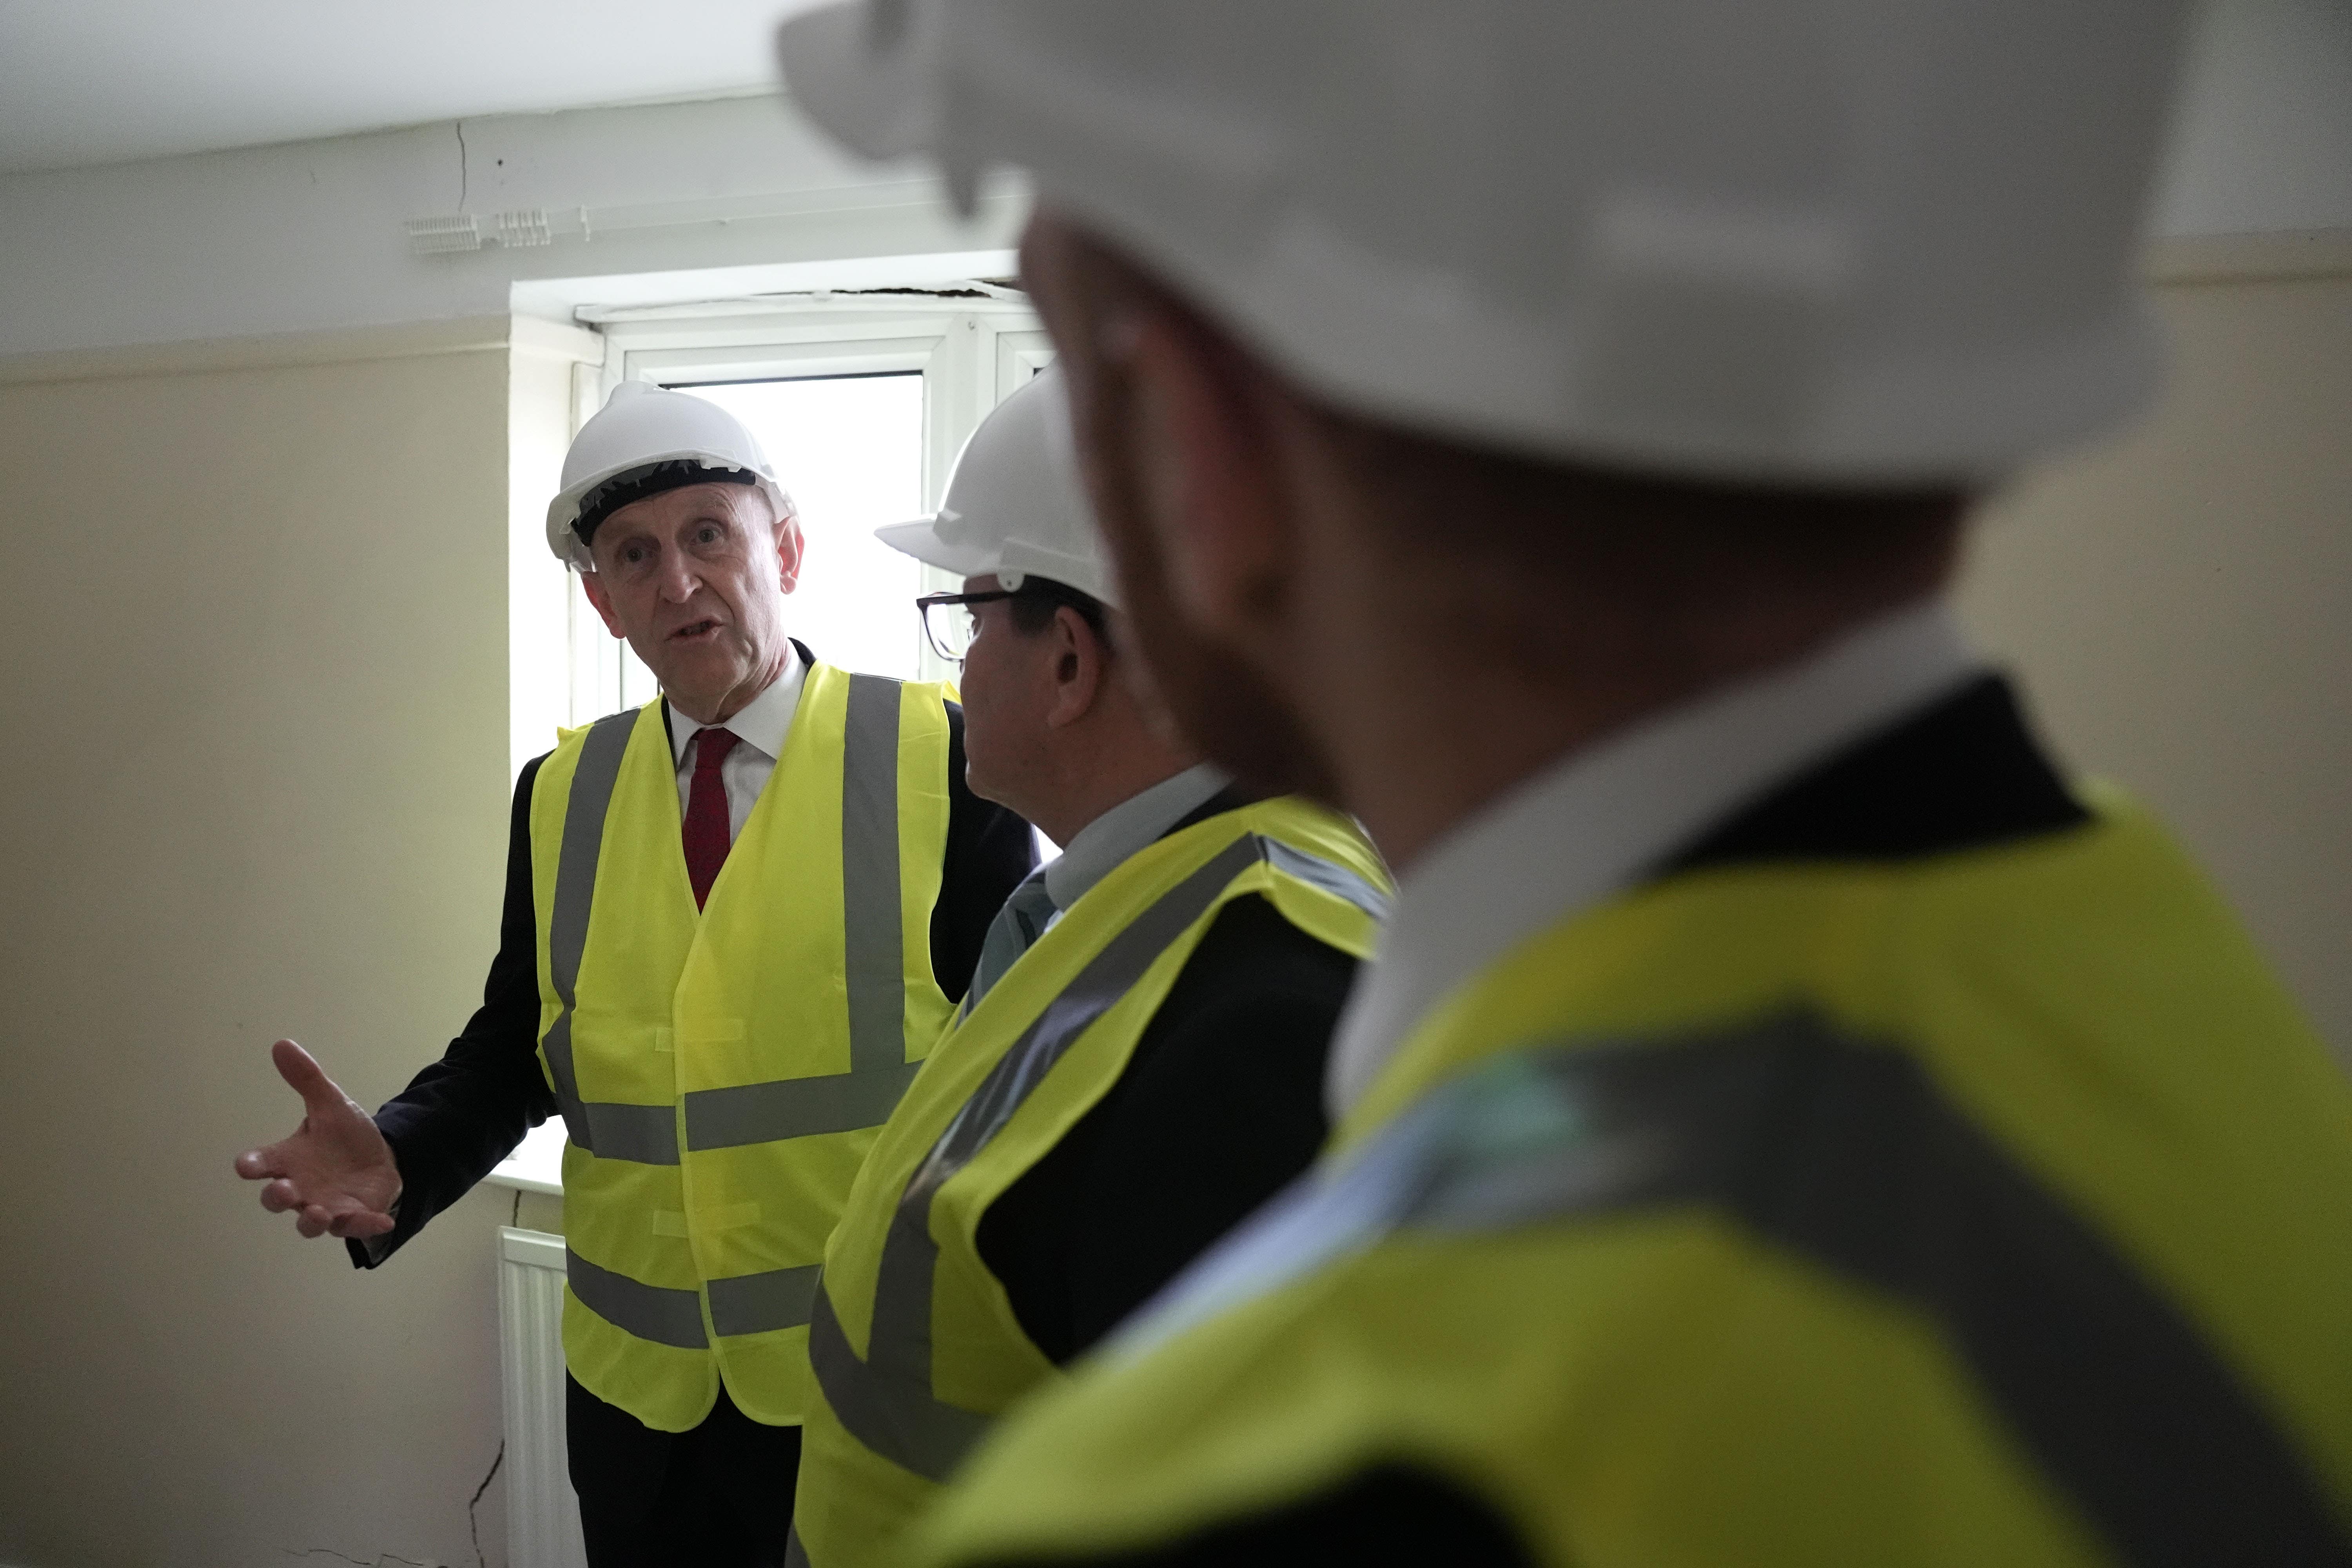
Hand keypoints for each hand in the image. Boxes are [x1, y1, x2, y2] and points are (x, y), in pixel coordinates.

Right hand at [233, 1039, 401, 1239]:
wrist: (379, 1157)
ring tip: (318, 1212)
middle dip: (277, 1197)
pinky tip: (383, 1221)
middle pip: (276, 1200)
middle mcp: (300, 1188)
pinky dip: (366, 1226)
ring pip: (308, 1223)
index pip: (259, 1163)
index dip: (251, 1165)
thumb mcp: (330, 1104)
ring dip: (310, 1221)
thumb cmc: (344, 1135)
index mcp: (288, 1160)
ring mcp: (324, 1206)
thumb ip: (306, 1079)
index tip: (246, 1165)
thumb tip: (282, 1044)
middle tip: (284, 1189)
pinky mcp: (353, 1217)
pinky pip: (355, 1227)